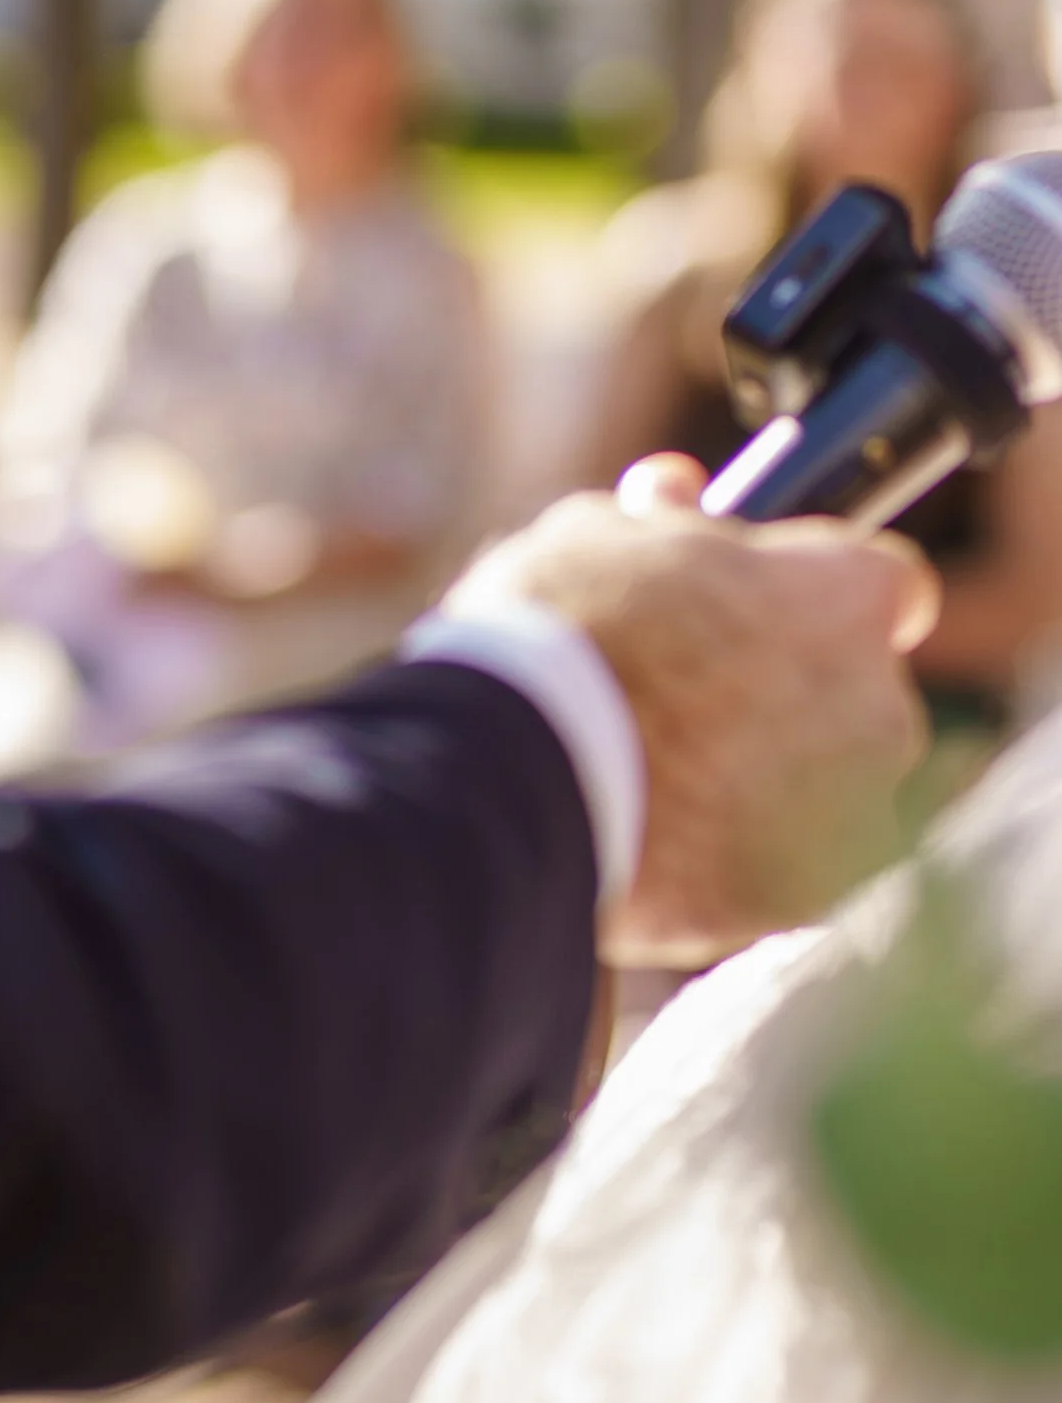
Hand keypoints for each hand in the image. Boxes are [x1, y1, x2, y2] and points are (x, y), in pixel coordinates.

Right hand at [463, 456, 937, 965]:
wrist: (513, 782)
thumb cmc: (555, 638)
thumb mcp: (595, 538)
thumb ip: (658, 525)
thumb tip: (672, 497)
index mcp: (847, 596)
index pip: (888, 591)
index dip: (820, 608)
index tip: (772, 623)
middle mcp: (877, 706)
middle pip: (861, 707)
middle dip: (794, 711)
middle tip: (696, 717)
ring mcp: (841, 818)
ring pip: (824, 806)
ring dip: (767, 798)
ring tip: (663, 796)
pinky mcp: (788, 905)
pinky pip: (769, 887)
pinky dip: (726, 876)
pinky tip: (655, 859)